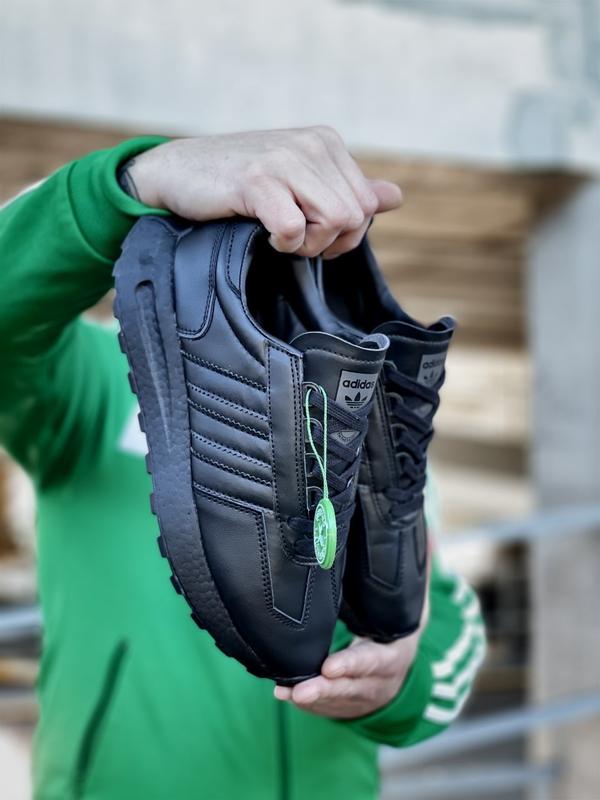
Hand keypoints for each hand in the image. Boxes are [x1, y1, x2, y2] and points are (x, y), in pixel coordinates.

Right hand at [121, 126, 401, 257]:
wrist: (177, 173)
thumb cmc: (238, 184)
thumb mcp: (298, 183)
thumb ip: (344, 190)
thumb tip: (395, 197)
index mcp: (326, 143)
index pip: (368, 203)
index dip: (346, 233)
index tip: (312, 234)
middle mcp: (312, 144)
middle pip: (356, 216)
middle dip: (329, 242)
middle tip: (296, 240)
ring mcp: (284, 159)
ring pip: (336, 220)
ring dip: (308, 244)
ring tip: (280, 236)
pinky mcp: (257, 179)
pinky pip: (294, 228)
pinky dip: (282, 244)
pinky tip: (262, 233)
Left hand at [275, 542, 431, 718]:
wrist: (401, 674)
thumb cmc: (398, 629)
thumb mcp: (413, 605)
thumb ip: (416, 573)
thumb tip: (429, 531)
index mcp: (394, 655)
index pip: (374, 661)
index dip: (353, 665)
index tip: (329, 666)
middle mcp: (377, 681)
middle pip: (350, 687)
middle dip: (325, 688)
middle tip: (300, 688)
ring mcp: (359, 697)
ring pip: (333, 700)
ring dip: (308, 697)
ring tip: (284, 692)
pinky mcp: (342, 705)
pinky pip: (322, 707)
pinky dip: (304, 703)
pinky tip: (281, 694)